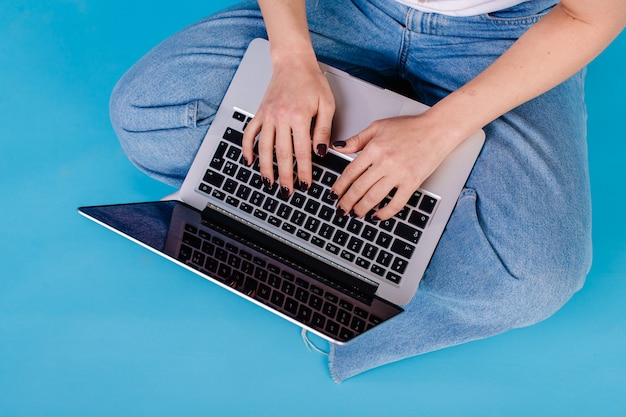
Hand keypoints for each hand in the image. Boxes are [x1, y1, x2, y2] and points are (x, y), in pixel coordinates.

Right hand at [241, 53, 334, 195]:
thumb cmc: (311, 81)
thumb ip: (323, 130)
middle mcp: (281, 117)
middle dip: (285, 176)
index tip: (306, 184)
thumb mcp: (326, 104)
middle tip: (288, 191)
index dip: (304, 171)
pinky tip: (249, 161)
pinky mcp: (260, 113)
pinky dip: (247, 148)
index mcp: (299, 116)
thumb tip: (321, 152)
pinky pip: (249, 133)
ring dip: (265, 168)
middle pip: (281, 154)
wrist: (293, 62)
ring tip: (269, 183)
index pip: (302, 151)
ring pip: (264, 147)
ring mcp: (267, 116)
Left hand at [331, 114, 455, 219]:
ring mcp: (399, 174)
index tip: (334, 194)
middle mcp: (385, 162)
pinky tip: (377, 216)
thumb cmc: (410, 127)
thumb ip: (357, 139)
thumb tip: (338, 147)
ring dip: (362, 209)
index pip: (350, 171)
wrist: (437, 130)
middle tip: (341, 209)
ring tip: (355, 214)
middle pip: (359, 187)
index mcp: (374, 148)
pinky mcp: (412, 182)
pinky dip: (385, 212)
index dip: (340, 186)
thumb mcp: (378, 126)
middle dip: (347, 201)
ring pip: (374, 197)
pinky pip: (396, 203)